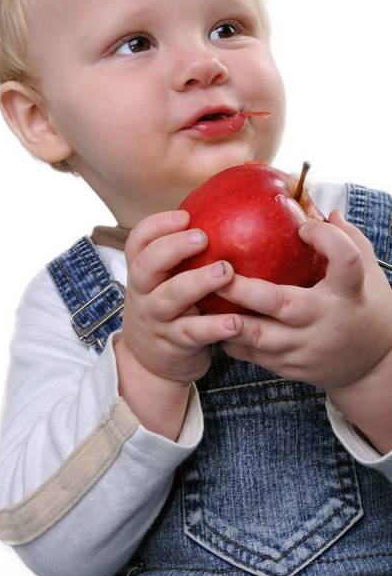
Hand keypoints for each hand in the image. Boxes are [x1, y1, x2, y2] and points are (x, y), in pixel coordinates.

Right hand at [121, 209, 239, 384]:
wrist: (150, 363)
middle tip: (203, 237)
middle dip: (173, 248)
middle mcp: (142, 293)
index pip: (137, 242)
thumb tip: (226, 211)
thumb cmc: (168, 308)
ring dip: (197, 282)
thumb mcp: (163, 281)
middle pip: (146, 265)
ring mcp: (156, 319)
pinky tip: (235, 321)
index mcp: (141, 272)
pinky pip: (193, 333)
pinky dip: (214, 326)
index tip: (185, 215)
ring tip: (225, 272)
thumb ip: (181, 255)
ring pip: (170, 297)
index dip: (157, 226)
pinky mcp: (175, 344)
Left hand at [213, 210, 391, 390]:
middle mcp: (325, 320)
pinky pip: (253, 354)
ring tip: (202, 296)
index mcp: (349, 291)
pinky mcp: (291, 368)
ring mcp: (306, 348)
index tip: (303, 226)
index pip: (344, 260)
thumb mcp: (368, 271)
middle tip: (217, 270)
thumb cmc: (365, 306)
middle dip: (243, 289)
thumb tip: (324, 207)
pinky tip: (210, 320)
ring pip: (258, 336)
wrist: (375, 367)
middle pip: (281, 303)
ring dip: (226, 317)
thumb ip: (347, 239)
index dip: (325, 239)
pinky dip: (229, 338)